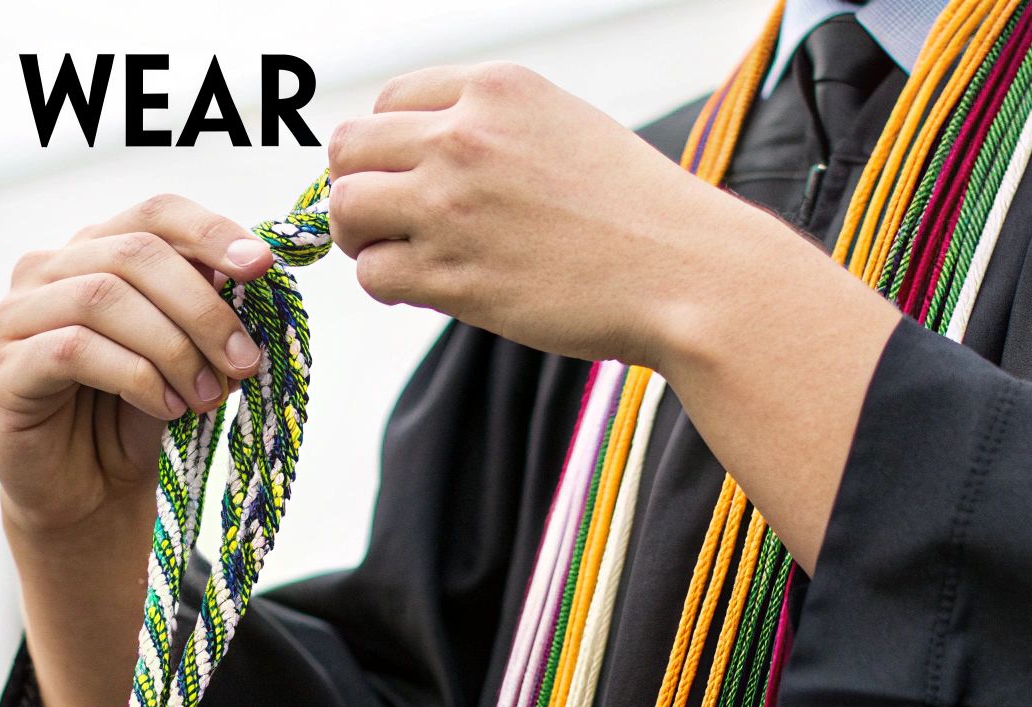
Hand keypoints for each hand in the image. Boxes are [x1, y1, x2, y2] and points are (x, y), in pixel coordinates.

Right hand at [0, 194, 275, 539]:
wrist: (90, 496)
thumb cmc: (136, 418)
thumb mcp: (186, 356)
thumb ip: (206, 310)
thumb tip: (252, 272)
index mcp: (95, 251)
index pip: (154, 214)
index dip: (211, 232)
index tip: (262, 267)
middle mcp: (48, 271)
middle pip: (135, 253)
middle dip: (202, 308)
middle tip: (245, 360)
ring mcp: (17, 317)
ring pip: (103, 297)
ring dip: (173, 348)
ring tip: (206, 395)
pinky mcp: (6, 368)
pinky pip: (74, 350)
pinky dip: (135, 376)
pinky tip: (166, 407)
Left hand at [327, 61, 764, 367]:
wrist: (685, 271)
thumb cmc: (634, 209)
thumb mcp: (563, 126)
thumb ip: (490, 128)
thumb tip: (417, 158)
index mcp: (495, 90)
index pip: (388, 101)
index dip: (385, 144)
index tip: (403, 176)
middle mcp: (464, 138)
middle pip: (349, 149)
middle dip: (356, 185)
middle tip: (382, 220)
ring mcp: (453, 207)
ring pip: (346, 209)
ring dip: (359, 237)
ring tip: (396, 255)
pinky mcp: (454, 275)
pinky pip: (373, 273)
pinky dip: (385, 285)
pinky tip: (421, 291)